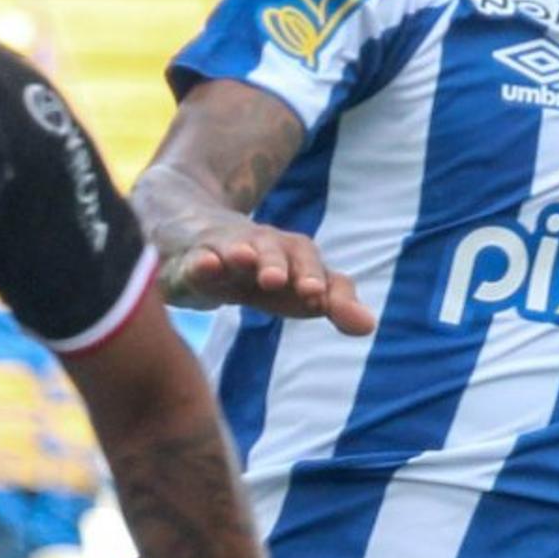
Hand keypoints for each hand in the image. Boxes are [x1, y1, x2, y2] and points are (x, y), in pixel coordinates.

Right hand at [165, 222, 373, 334]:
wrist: (196, 232)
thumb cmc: (257, 270)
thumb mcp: (295, 288)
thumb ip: (334, 303)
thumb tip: (369, 325)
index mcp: (288, 254)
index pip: (309, 262)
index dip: (315, 278)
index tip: (318, 300)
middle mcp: (258, 246)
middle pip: (273, 249)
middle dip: (277, 263)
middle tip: (279, 281)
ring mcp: (221, 250)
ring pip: (233, 248)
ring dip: (240, 252)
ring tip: (243, 259)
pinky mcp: (188, 259)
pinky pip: (194, 261)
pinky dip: (199, 263)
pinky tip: (204, 266)